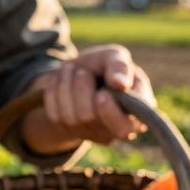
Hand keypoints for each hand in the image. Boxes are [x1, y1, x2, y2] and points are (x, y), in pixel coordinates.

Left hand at [41, 44, 155, 145]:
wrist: (80, 71)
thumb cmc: (105, 65)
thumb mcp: (115, 57)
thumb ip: (120, 66)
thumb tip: (120, 83)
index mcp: (136, 115)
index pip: (124, 127)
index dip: (110, 112)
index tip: (102, 93)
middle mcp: (114, 130)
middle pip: (89, 119)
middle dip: (81, 91)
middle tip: (82, 72)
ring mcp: (90, 133)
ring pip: (70, 116)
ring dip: (67, 85)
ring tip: (71, 69)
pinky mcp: (67, 130)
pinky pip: (54, 114)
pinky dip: (55, 90)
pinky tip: (62, 79)